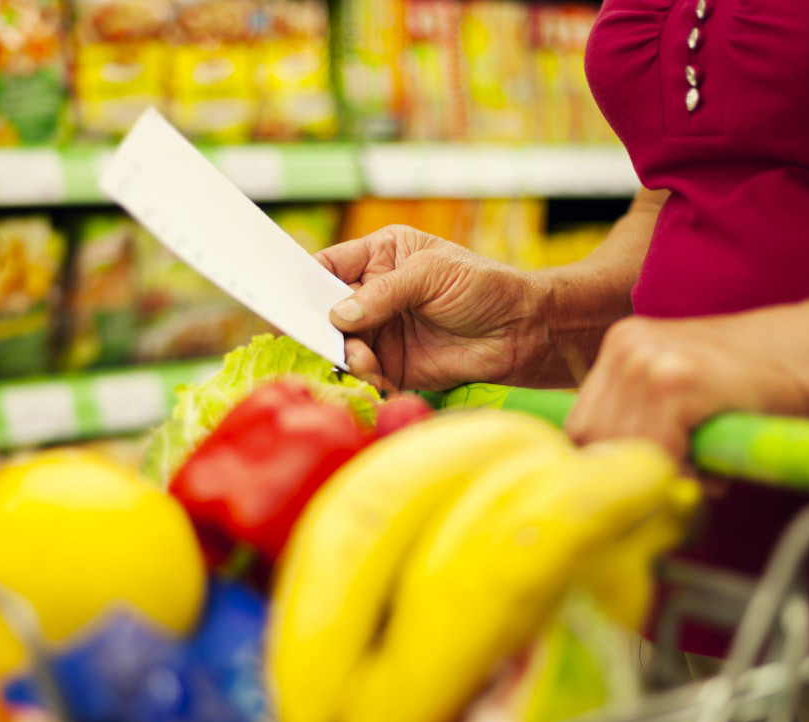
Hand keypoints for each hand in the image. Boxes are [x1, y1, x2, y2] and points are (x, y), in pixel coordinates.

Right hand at [315, 225, 548, 391]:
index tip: (285, 298)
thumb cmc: (483, 286)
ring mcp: (381, 331)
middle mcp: (374, 293)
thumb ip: (384, 292)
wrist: (522, 331)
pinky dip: (365, 379)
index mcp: (380, 255)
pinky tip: (378, 377)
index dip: (304, 281)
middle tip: (320, 337)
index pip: (329, 265)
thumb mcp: (432, 274)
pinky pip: (365, 375)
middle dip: (321, 326)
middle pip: (327, 310)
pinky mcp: (393, 366)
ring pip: (342, 345)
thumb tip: (339, 314)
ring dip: (347, 355)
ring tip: (364, 360)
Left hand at [565, 312, 808, 460]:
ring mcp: (648, 359)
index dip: (609, 464)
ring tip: (702, 472)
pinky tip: (713, 470)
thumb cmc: (755, 387)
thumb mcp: (683, 392)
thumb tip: (607, 483)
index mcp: (621, 345)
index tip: (643, 482)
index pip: (581, 426)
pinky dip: (681, 472)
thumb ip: (642, 424)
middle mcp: (626, 345)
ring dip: (660, 474)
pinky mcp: (676, 379)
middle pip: (591, 439)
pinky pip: (656, 450)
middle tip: (680, 481)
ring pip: (622, 448)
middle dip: (631, 472)